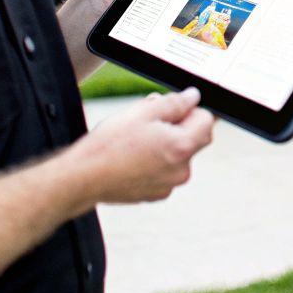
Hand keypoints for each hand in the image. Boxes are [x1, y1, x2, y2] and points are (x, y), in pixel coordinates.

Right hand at [65, 87, 214, 203]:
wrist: (84, 177)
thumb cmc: (109, 145)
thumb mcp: (142, 112)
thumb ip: (174, 103)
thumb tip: (193, 97)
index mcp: (182, 147)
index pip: (207, 120)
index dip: (191, 109)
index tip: (174, 107)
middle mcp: (181, 170)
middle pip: (194, 139)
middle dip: (178, 126)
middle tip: (150, 119)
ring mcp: (169, 185)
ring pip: (178, 155)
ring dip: (165, 144)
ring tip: (137, 139)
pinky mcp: (156, 194)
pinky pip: (165, 171)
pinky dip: (155, 162)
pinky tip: (133, 156)